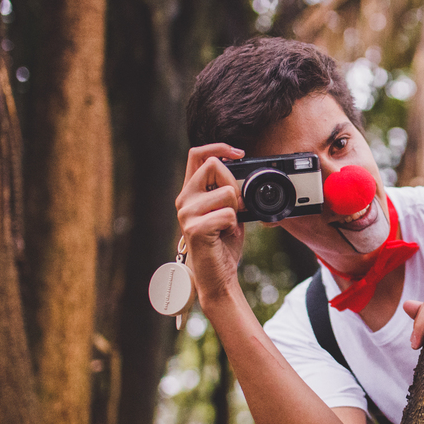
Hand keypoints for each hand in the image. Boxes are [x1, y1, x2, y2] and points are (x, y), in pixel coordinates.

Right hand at [175, 143, 246, 304]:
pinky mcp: (194, 228)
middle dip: (234, 185)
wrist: (218, 276)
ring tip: (226, 226)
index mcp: (191, 191)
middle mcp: (184, 199)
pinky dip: (233, 225)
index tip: (239, 153)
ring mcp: (186, 213)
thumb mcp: (228, 209)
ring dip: (236, 209)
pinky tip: (223, 236)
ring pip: (227, 192)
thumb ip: (227, 189)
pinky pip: (228, 214)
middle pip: (215, 166)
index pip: (198, 154)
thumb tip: (239, 167)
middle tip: (235, 210)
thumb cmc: (223, 243)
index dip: (219, 147)